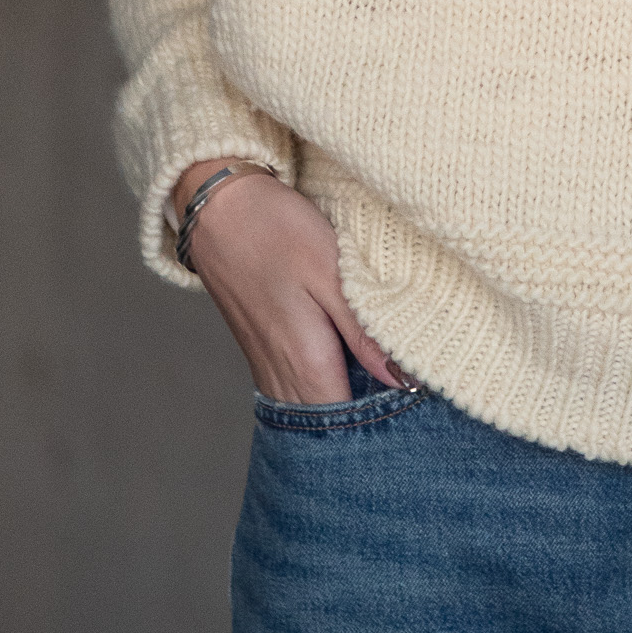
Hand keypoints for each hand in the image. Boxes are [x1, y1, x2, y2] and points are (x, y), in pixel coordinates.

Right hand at [172, 157, 401, 405]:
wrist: (217, 208)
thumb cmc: (277, 231)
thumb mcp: (332, 274)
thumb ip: (364, 333)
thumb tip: (400, 379)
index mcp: (304, 361)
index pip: (345, 423)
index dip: (381, 424)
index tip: (414, 406)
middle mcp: (281, 375)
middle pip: (327, 424)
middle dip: (364, 421)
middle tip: (406, 398)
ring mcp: (266, 366)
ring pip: (310, 408)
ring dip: (343, 405)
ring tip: (383, 386)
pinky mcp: (262, 352)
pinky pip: (297, 389)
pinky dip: (325, 386)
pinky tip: (350, 367)